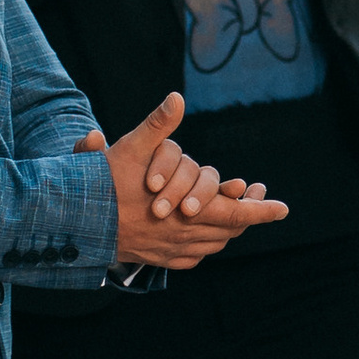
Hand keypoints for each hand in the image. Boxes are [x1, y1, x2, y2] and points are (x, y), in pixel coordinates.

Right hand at [103, 96, 288, 267]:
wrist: (74, 225)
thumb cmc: (101, 186)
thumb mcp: (130, 149)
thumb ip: (157, 125)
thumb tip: (176, 98)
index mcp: (188, 214)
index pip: (236, 214)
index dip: (261, 210)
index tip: (284, 208)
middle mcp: (184, 237)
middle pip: (229, 230)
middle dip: (248, 215)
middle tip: (259, 200)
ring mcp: (170, 252)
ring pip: (213, 244)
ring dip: (228, 229)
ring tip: (236, 213)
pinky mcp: (157, 260)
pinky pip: (193, 256)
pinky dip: (206, 244)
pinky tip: (206, 235)